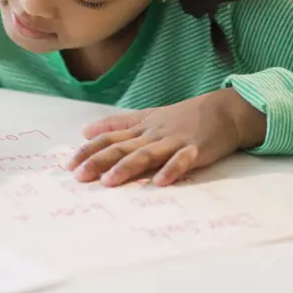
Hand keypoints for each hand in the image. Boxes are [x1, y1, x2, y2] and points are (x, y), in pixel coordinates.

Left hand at [66, 90, 265, 186]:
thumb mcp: (148, 117)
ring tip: (109, 181)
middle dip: (99, 161)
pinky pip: (183, 160)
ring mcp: (174, 141)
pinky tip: (160, 182)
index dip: (89, 150)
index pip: (109, 138)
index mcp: (141, 128)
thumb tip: (85, 130)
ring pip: (147, 154)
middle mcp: (153, 134)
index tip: (69, 165)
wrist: (224, 110)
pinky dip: (172, 170)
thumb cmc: (184, 117)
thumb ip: (117, 125)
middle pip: (122, 147)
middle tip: (79, 176)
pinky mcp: (196, 150)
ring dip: (127, 167)